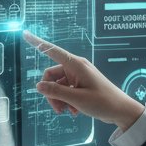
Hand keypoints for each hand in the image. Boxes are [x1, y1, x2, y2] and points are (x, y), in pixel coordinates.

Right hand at [24, 31, 143, 129]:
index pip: (52, 51)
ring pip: (57, 85)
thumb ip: (56, 92)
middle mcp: (75, 67)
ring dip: (58, 99)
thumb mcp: (77, 99)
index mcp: (75, 65)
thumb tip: (38, 86)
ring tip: (66, 112)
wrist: (121, 111)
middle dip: (51, 92)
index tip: (24, 33)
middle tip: (57, 109)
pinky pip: (65, 90)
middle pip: (51, 75)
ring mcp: (78, 76)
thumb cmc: (102, 102)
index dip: (37, 42)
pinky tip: (73, 111)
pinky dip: (66, 100)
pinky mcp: (80, 84)